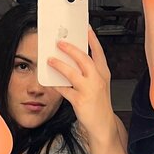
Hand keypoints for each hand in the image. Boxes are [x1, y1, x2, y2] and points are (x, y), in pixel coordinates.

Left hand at [47, 26, 114, 142]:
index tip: (86, 29)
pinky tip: (51, 81)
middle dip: (71, 49)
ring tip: (50, 60)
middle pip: (84, 59)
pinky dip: (56, 85)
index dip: (92, 39)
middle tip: (60, 43)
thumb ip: (89, 72)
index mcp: (103, 73)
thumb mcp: (99, 84)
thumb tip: (72, 60)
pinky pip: (64, 90)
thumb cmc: (100, 104)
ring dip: (59, 65)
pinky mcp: (80, 101)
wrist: (103, 125)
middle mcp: (98, 79)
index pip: (99, 52)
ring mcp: (89, 90)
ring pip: (72, 73)